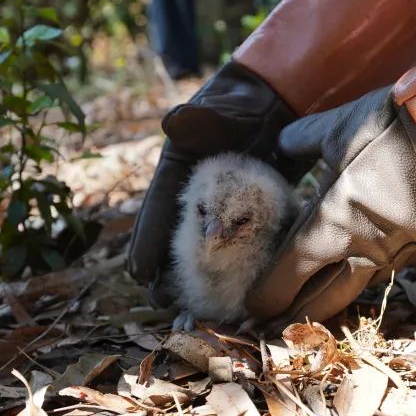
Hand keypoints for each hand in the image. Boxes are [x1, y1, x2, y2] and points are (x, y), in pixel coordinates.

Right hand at [128, 62, 298, 304]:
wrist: (277, 103)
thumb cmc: (245, 102)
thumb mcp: (226, 108)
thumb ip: (204, 118)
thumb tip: (174, 121)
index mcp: (176, 170)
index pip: (156, 209)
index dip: (147, 241)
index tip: (139, 272)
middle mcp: (192, 194)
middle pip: (173, 237)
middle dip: (165, 272)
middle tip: (162, 304)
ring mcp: (219, 209)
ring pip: (202, 249)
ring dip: (197, 279)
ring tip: (191, 313)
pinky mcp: (246, 218)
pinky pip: (236, 248)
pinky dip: (234, 272)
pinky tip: (236, 298)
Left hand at [246, 87, 415, 324]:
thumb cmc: (394, 128)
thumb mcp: (339, 128)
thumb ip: (305, 141)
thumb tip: (283, 143)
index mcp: (330, 226)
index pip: (287, 275)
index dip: (267, 296)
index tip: (253, 309)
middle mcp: (363, 251)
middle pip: (323, 299)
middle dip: (297, 316)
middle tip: (278, 330)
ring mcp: (402, 254)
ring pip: (362, 285)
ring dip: (338, 297)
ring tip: (320, 304)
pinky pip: (397, 265)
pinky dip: (378, 266)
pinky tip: (372, 262)